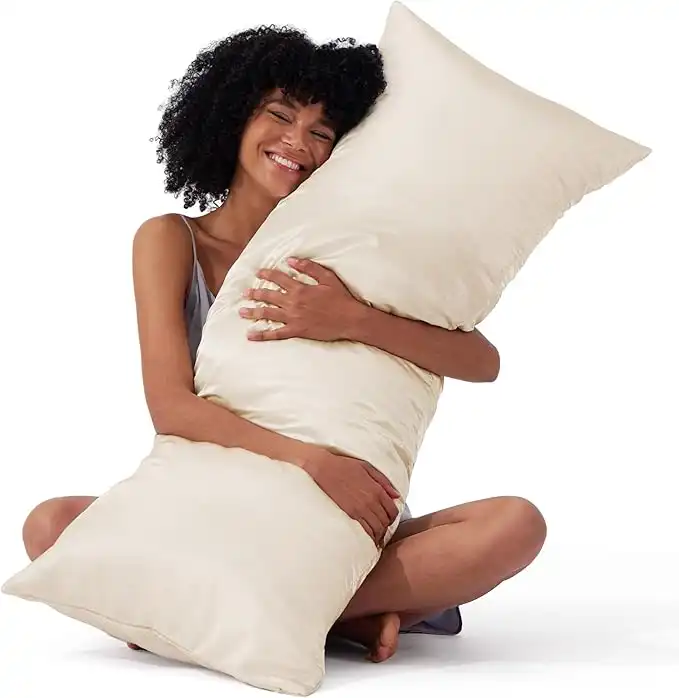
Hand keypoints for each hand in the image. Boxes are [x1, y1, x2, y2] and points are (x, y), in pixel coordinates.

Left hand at [240, 257, 364, 341]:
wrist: (350, 319)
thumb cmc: (341, 298)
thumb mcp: (327, 277)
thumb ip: (308, 268)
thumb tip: (291, 260)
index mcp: (300, 288)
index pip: (279, 279)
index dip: (267, 274)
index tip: (258, 272)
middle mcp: (293, 302)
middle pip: (269, 296)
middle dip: (255, 293)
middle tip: (245, 293)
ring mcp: (293, 318)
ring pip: (268, 314)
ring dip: (253, 312)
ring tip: (241, 311)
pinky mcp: (296, 331)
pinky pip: (275, 333)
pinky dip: (262, 335)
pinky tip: (250, 335)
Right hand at [300, 445, 401, 546]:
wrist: (323, 468)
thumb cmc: (343, 465)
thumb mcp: (367, 468)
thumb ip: (384, 482)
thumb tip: (396, 495)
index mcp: (377, 489)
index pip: (392, 511)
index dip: (391, 518)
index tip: (387, 520)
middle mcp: (371, 501)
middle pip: (385, 522)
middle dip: (385, 527)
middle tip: (380, 529)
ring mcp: (361, 509)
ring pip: (377, 529)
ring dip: (378, 534)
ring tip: (374, 535)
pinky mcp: (349, 514)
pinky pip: (365, 531)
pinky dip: (369, 536)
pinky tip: (366, 536)